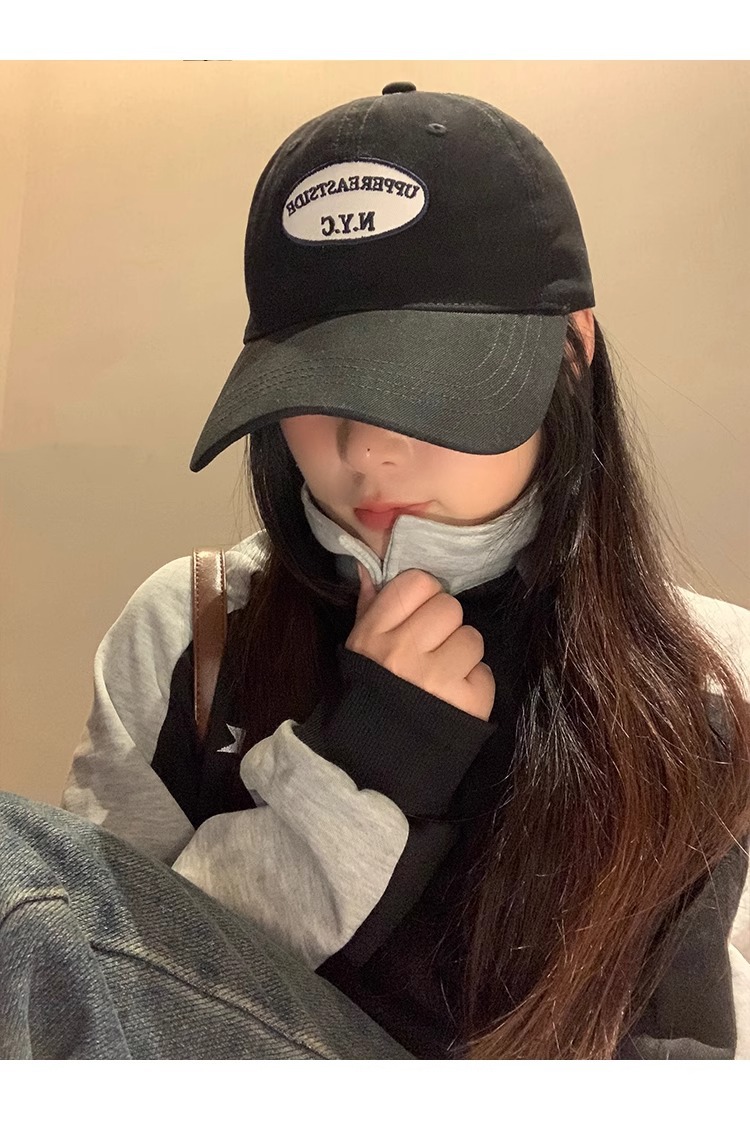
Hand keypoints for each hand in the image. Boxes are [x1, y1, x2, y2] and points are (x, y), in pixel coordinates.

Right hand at [345, 564, 495, 721]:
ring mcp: (436, 678)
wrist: (378, 762)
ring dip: (463, 656)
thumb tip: (371, 569)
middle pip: (450, 607)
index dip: (425, 595)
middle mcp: (403, 652)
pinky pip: (484, 674)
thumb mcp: (360, 651)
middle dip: (446, 626)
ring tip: (444, 675)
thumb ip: (370, 608)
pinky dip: (473, 686)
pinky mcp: (466, 704)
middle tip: (433, 648)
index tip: (420, 614)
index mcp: (374, 634)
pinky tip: (453, 698)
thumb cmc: (371, 696)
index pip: (418, 582)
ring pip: (472, 638)